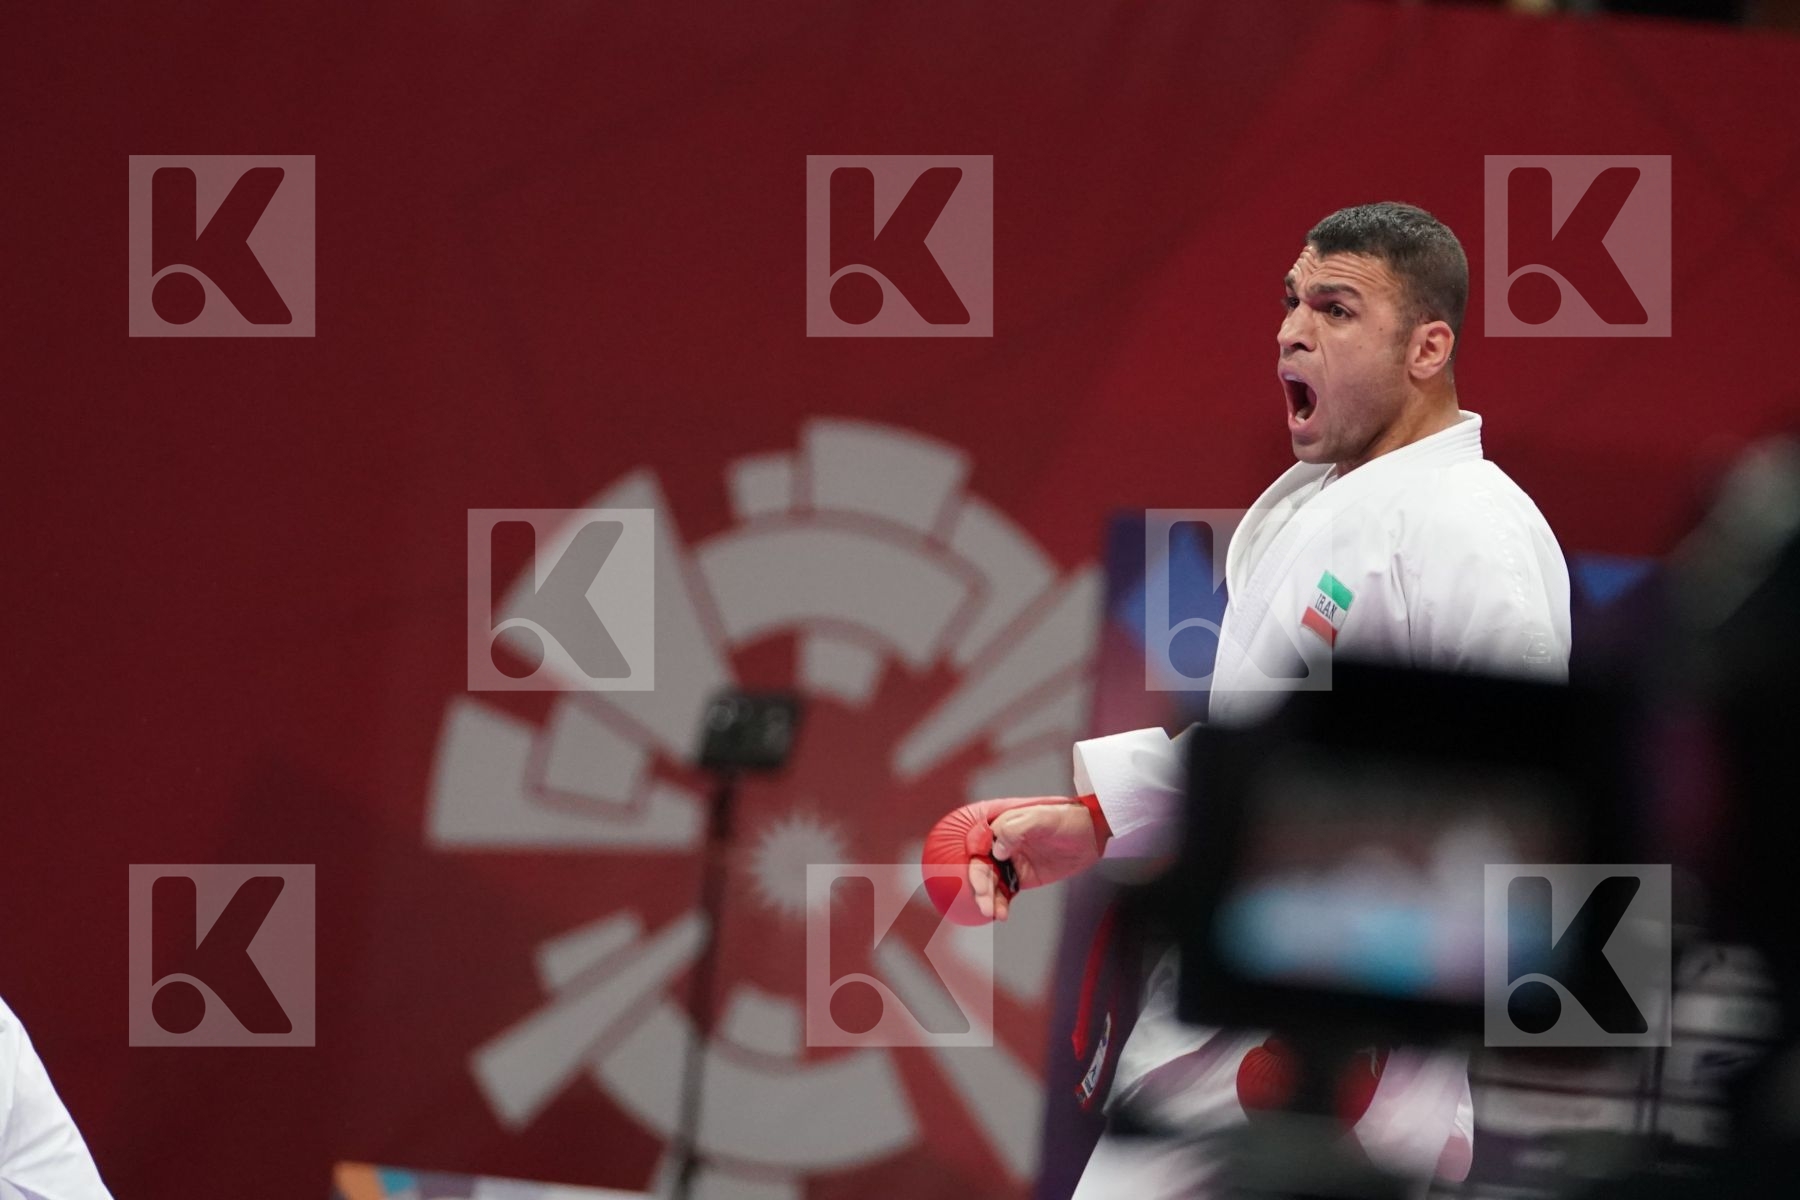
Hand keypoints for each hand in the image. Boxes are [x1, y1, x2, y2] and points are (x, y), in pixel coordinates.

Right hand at [922, 795, 1102, 924]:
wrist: (1091, 833)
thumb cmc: (1066, 819)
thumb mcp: (1041, 818)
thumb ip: (1015, 830)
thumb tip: (997, 850)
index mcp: (1001, 827)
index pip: (978, 847)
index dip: (975, 865)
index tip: (981, 882)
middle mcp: (1002, 845)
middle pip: (982, 868)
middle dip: (980, 888)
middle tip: (986, 905)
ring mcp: (1012, 862)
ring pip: (991, 883)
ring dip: (989, 899)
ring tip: (994, 913)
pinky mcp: (1023, 877)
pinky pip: (1005, 892)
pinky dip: (1000, 904)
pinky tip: (1001, 914)